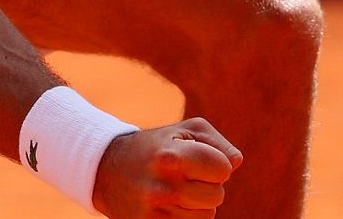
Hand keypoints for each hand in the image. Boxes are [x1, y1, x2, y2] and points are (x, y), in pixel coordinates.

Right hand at [92, 118, 244, 216]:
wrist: (107, 171)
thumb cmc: (156, 147)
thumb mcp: (185, 131)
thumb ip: (217, 143)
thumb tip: (235, 163)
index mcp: (171, 157)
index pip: (223, 169)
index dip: (216, 164)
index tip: (200, 159)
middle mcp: (162, 187)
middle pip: (217, 196)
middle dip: (208, 185)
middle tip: (185, 176)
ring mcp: (155, 213)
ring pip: (206, 216)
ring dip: (197, 205)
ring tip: (175, 190)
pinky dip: (186, 218)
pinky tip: (169, 206)